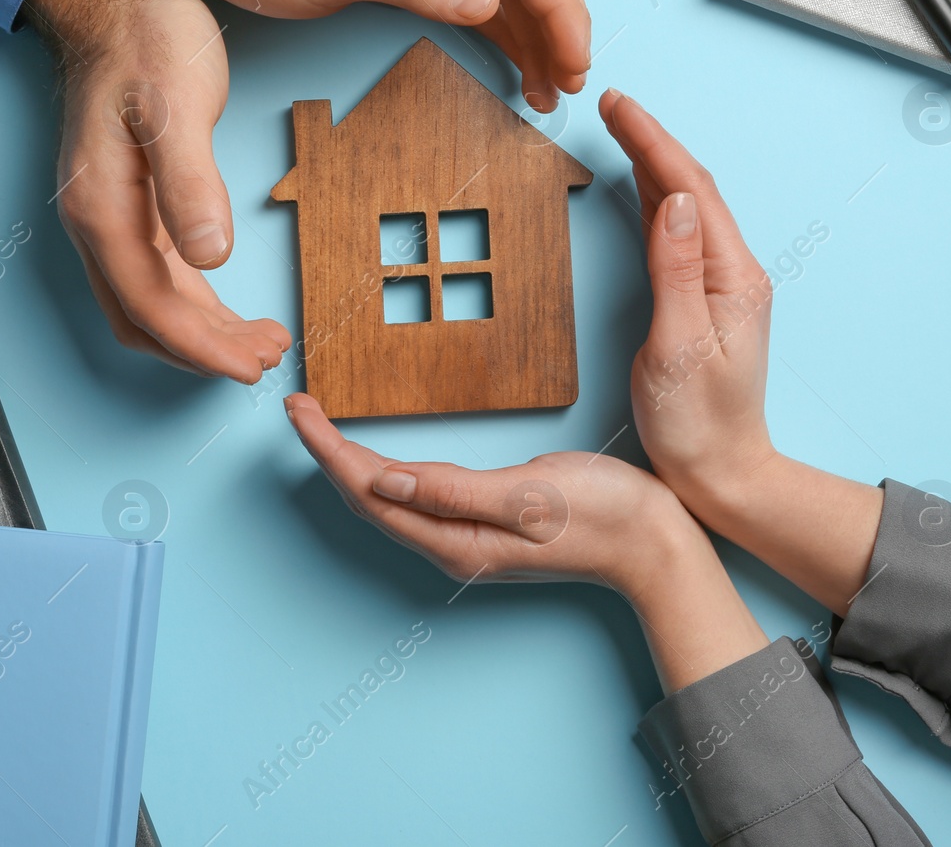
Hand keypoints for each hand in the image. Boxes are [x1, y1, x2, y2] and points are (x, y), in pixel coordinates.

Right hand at [24, 0, 289, 381]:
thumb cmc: (146, 41)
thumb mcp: (177, 106)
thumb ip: (190, 185)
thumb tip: (210, 259)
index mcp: (104, 209)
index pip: (153, 307)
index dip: (204, 348)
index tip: (254, 367)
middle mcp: (96, 224)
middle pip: (145, 320)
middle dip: (204, 352)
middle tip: (268, 358)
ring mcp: (107, 217)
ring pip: (148, 305)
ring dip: (200, 334)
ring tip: (260, 341)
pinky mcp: (125, 205)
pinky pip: (153, 278)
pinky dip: (191, 305)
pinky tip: (225, 305)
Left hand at [283, 393, 688, 595]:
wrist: (654, 545)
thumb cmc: (604, 516)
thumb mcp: (529, 495)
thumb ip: (454, 491)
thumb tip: (385, 481)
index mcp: (455, 541)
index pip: (369, 491)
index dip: (327, 450)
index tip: (297, 409)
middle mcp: (450, 545)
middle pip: (367, 498)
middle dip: (326, 453)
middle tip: (295, 406)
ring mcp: (463, 538)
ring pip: (386, 500)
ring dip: (348, 462)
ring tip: (318, 425)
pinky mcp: (479, 524)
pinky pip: (413, 499)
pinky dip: (382, 471)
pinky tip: (375, 456)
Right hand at [602, 90, 880, 614]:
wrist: (722, 474)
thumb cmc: (698, 423)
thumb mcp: (679, 346)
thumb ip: (676, 270)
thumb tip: (676, 198)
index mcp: (732, 277)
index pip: (692, 189)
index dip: (652, 141)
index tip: (618, 106)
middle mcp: (733, 273)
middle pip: (692, 187)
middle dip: (651, 141)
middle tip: (612, 104)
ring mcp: (721, 286)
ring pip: (687, 207)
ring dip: (654, 164)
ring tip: (621, 130)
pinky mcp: (705, 301)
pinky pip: (680, 235)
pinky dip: (656, 201)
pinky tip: (643, 189)